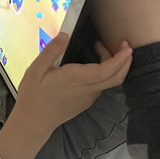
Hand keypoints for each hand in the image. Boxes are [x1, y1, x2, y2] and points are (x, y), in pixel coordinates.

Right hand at [16, 33, 131, 128]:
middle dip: (125, 61)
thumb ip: (51, 51)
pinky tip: (94, 64)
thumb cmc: (33, 96)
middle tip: (123, 45)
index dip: (119, 59)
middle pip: (116, 77)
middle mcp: (86, 90)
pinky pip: (102, 86)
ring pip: (110, 81)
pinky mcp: (86, 101)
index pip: (105, 71)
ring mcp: (88, 97)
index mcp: (75, 79)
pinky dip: (106, 73)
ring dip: (114, 65)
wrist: (33, 123)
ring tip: (100, 48)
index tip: (126, 47)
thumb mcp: (35, 70)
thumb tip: (65, 35)